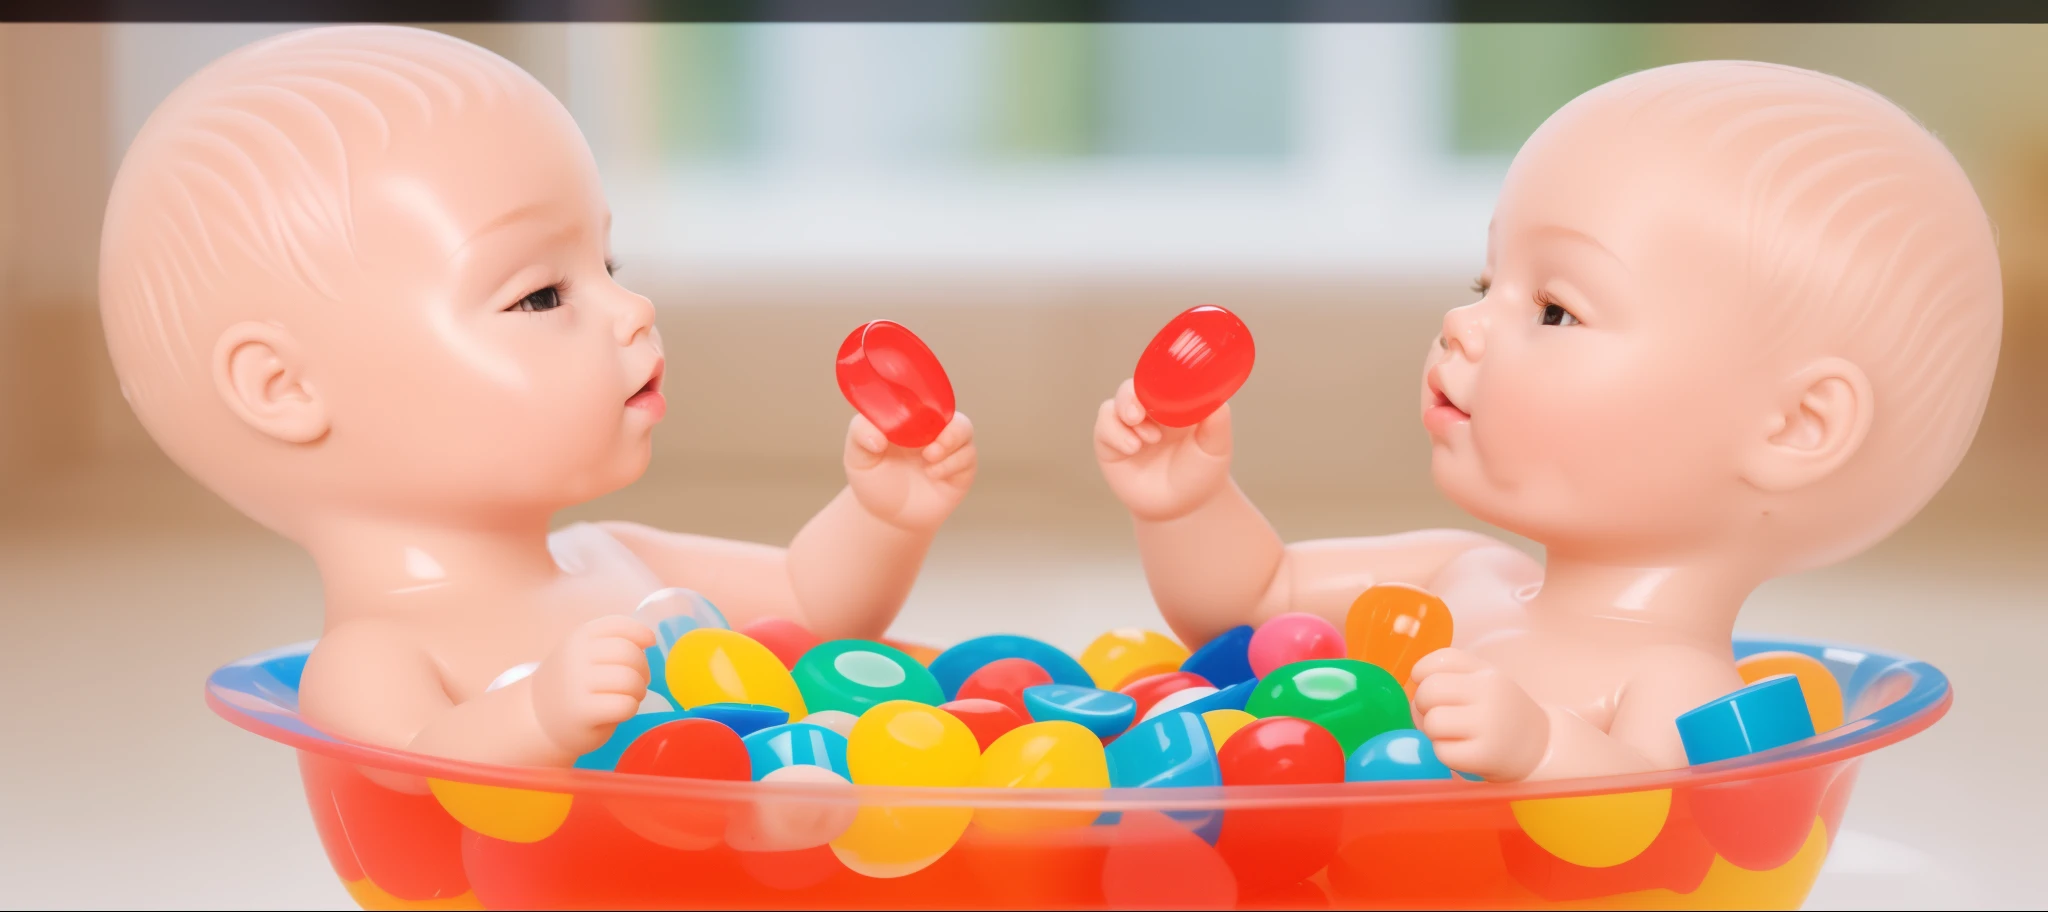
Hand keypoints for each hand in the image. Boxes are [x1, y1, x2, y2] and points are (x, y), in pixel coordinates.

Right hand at [529, 615, 654, 756]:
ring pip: (630, 680)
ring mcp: (577, 684)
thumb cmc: (570, 684)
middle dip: (644, 669)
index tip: (650, 642)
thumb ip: (610, 644)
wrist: (538, 718)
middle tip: (639, 681)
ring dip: (639, 690)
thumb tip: (648, 640)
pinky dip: (631, 708)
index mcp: (579, 637)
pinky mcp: (582, 712)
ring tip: (631, 696)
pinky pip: (625, 705)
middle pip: (629, 654)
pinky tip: (621, 710)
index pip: (618, 625)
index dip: (641, 632)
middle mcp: (576, 656)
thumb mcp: (582, 654)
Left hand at [844, 412, 976, 532]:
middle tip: (928, 447)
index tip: (910, 416)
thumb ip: (860, 436)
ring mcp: (948, 448)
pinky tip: (933, 474)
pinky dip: (952, 464)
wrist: (888, 517)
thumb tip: (877, 438)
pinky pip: (967, 457)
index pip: (921, 396)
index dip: (920, 400)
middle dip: (944, 424)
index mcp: (908, 417)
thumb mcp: (857, 457)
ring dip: (950, 443)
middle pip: (949, 410)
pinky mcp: (961, 469)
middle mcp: (931, 428)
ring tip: (929, 459)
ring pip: (964, 430)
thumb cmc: (873, 480)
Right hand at [1094, 378, 1233, 521]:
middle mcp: (1149, 409)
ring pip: (1115, 404)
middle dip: (1131, 395)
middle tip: (1139, 413)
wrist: (1180, 509)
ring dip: (1125, 414)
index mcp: (1175, 401)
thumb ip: (1217, 423)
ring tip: (1148, 438)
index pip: (1161, 377)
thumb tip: (1217, 402)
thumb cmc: (1200, 474)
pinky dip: (1115, 434)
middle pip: (1132, 386)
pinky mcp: (1111, 443)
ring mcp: (1129, 426)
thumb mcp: (1215, 448)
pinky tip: (1133, 448)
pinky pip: (1104, 427)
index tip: (1163, 385)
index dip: (1158, 377)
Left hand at [1412, 647, 1549, 781]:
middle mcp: (1489, 695)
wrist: (1539, 746)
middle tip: (1438, 714)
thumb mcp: (1485, 679)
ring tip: (1451, 734)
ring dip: (1433, 732)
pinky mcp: (1484, 755)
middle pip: (1428, 691)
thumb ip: (1451, 670)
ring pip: (1432, 723)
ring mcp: (1488, 726)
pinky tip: (1461, 750)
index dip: (1421, 673)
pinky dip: (1444, 753)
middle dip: (1423, 705)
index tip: (1428, 685)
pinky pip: (1441, 751)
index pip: (1440, 660)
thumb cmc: (1501, 710)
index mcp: (1487, 674)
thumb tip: (1413, 683)